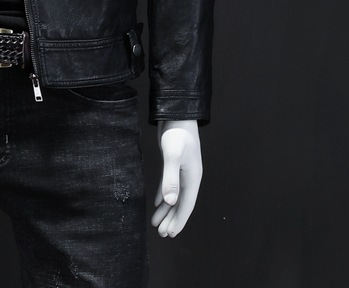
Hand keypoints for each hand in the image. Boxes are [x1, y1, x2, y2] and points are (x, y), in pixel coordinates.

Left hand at [151, 119, 201, 237]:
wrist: (177, 114)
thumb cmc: (177, 134)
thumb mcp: (172, 156)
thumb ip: (171, 179)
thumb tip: (170, 202)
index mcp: (192, 179)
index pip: (186, 205)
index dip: (179, 220)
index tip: (171, 234)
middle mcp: (188, 177)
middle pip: (180, 204)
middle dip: (172, 219)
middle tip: (162, 234)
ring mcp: (181, 171)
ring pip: (174, 196)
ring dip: (166, 210)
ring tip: (157, 223)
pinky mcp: (173, 164)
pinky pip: (169, 185)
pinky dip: (164, 195)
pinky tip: (159, 202)